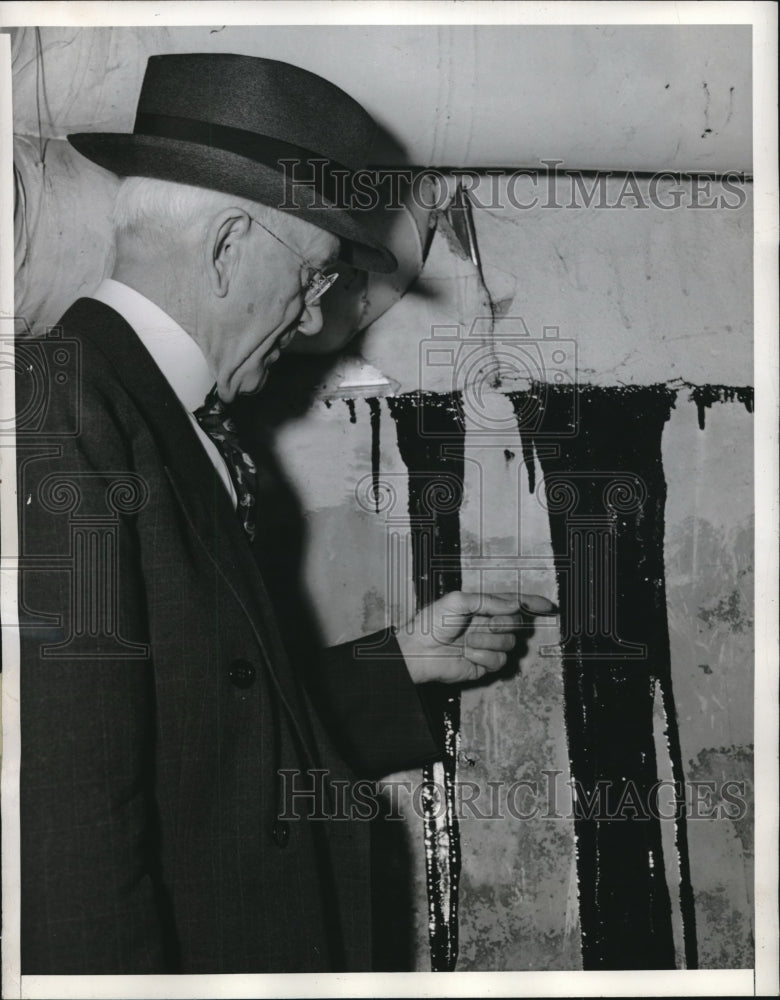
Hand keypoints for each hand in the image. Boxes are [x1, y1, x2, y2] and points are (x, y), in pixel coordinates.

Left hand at [395, 590, 557, 684]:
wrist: (419, 651)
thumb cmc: (431, 623)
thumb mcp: (457, 601)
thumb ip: (488, 601)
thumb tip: (514, 603)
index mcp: (483, 608)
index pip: (513, 603)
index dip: (531, 604)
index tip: (548, 607)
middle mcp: (488, 626)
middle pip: (516, 623)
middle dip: (503, 623)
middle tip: (485, 625)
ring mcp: (488, 646)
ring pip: (509, 644)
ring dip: (488, 642)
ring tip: (467, 642)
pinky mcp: (484, 665)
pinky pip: (499, 661)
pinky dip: (483, 657)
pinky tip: (468, 655)